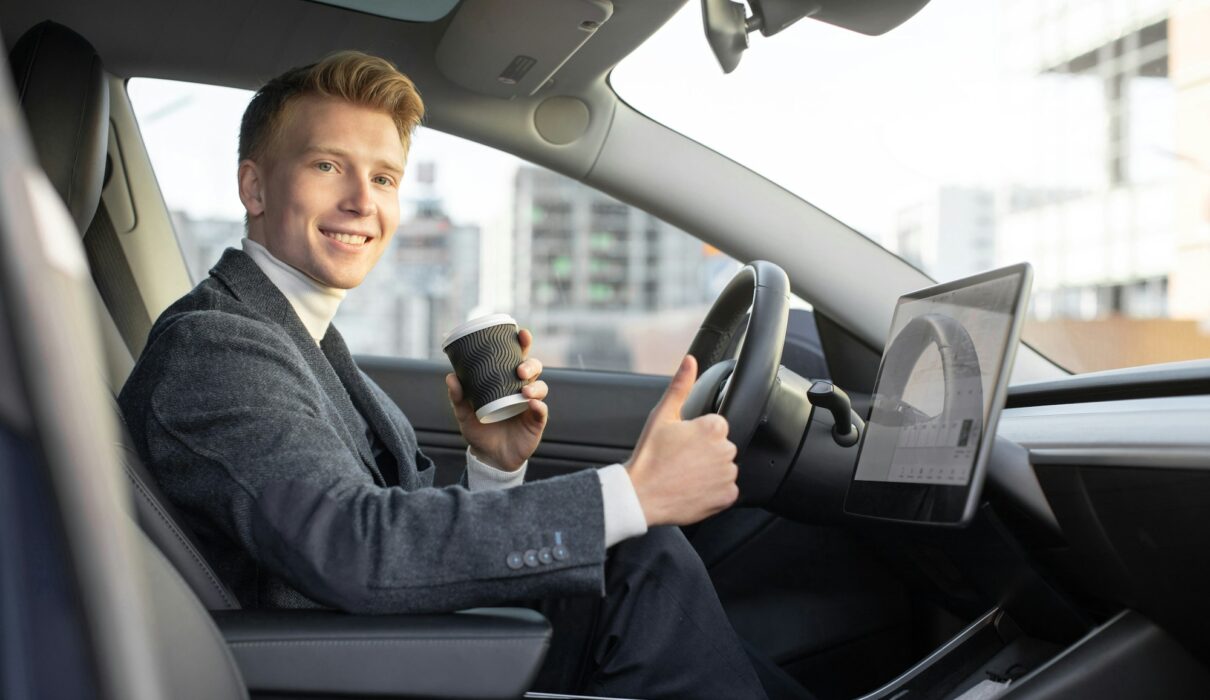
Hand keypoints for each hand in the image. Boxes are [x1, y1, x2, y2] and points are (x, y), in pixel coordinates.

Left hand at [446, 328, 547, 470]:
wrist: (489, 457)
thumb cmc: (479, 430)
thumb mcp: (464, 413)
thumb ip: (458, 397)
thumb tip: (451, 377)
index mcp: (507, 381)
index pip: (518, 357)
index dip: (523, 343)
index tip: (521, 333)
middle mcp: (522, 389)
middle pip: (534, 368)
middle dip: (530, 364)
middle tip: (519, 370)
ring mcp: (531, 405)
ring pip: (541, 387)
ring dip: (535, 385)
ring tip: (524, 390)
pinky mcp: (536, 422)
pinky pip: (542, 410)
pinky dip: (538, 405)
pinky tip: (531, 404)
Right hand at [625, 355, 739, 526]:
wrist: (640, 495)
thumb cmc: (649, 456)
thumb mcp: (662, 415)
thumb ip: (680, 385)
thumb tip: (689, 361)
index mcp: (713, 427)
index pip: (717, 426)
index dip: (698, 434)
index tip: (683, 443)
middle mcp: (725, 450)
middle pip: (722, 447)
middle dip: (706, 452)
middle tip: (681, 459)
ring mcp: (727, 475)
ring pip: (725, 468)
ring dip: (711, 471)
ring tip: (686, 474)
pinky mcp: (726, 496)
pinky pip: (727, 490)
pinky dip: (714, 491)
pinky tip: (694, 488)